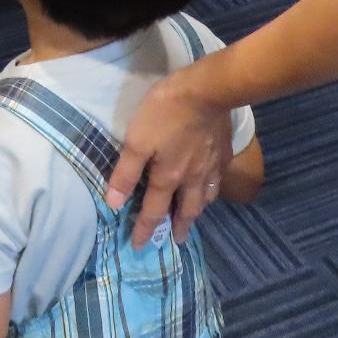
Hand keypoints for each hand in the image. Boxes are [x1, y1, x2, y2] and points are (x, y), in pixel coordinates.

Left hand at [107, 72, 234, 247]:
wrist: (207, 91)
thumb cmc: (166, 112)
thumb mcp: (136, 140)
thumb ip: (126, 173)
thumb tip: (114, 204)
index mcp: (168, 177)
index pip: (154, 211)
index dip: (145, 229)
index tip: (139, 246)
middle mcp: (192, 179)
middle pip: (186, 210)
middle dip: (179, 227)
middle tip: (177, 240)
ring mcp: (211, 166)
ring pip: (205, 198)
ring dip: (197, 211)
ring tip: (193, 217)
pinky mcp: (224, 151)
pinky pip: (219, 179)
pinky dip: (213, 190)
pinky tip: (212, 186)